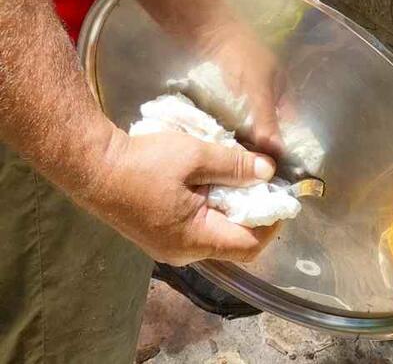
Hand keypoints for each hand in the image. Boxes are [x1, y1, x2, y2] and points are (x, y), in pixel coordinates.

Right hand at [90, 128, 281, 265]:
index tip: (282, 195)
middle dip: (253, 213)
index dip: (272, 223)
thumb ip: (234, 166)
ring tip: (240, 176)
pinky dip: (212, 207)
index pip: (248, 246)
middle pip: (232, 242)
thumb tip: (268, 171)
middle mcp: (183, 252)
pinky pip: (196, 227)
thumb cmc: (145, 164)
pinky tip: (212, 181)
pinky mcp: (158, 234)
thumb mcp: (195, 156)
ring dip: (231, 208)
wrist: (94, 168)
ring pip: (214, 234)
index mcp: (194, 239)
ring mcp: (168, 245)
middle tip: (263, 180)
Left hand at [196, 22, 286, 159]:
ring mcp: (245, 90)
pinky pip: (232, 115)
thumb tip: (276, 154)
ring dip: (245, 136)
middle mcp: (267, 89)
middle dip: (263, 143)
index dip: (287, 141)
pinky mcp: (225, 91)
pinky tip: (222, 141)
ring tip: (237, 162)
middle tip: (253, 169)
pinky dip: (229, 127)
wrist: (207, 30)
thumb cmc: (240, 54)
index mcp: (282, 86)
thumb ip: (266, 118)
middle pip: (269, 123)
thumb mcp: (257, 87)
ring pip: (249, 120)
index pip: (290, 121)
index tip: (279, 166)